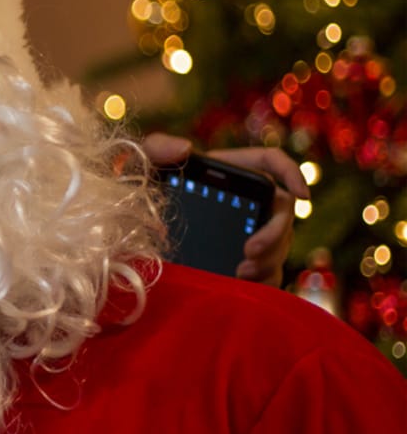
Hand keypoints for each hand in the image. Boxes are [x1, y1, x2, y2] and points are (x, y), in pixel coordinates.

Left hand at [142, 132, 309, 287]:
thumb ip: (156, 147)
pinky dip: (264, 282)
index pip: (271, 163)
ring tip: (240, 272)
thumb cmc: (139, 192)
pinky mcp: (240, 261)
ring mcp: (246, 232)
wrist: (130, 231)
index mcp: (229, 172)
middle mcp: (246, 201)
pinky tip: (244, 286)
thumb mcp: (141, 165)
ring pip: (279, 246)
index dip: (293, 173)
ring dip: (269, 260)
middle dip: (275, 233)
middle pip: (281, 213)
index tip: (303, 195)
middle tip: (249, 251)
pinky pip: (268, 273)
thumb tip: (185, 148)